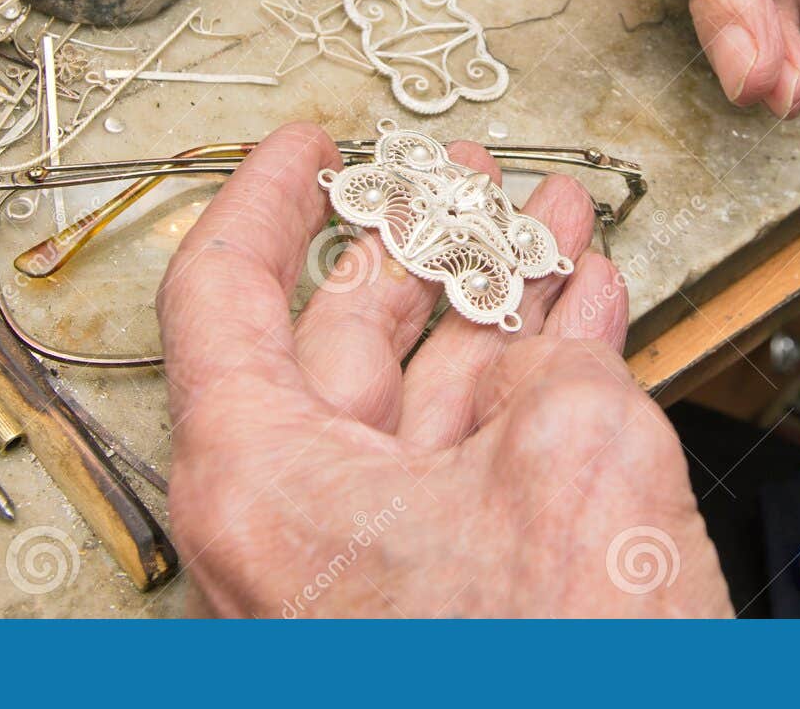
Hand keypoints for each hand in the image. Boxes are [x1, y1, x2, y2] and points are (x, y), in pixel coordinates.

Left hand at [157, 123, 730, 616]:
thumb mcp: (566, 451)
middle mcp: (297, 519)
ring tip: (549, 224)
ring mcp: (379, 556)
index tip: (309, 144)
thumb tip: (548, 343)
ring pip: (432, 386)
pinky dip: (538, 372)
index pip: (221, 293)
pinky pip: (485, 449)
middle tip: (463, 175)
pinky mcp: (454, 587)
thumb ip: (545, 364)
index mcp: (258, 479)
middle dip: (422, 238)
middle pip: (342, 332)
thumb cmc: (551, 670)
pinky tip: (579, 311)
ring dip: (500, 296)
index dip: (266, 197)